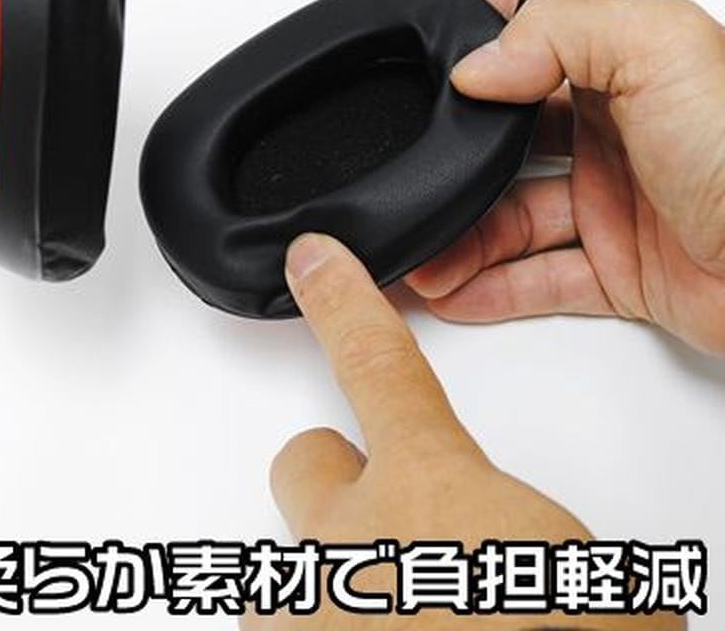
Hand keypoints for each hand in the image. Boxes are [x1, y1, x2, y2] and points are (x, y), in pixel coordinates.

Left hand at [242, 234, 682, 629]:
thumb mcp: (566, 559)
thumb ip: (512, 524)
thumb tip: (500, 542)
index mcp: (432, 488)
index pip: (374, 358)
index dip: (342, 300)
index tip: (315, 262)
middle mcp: (349, 543)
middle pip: (305, 462)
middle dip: (338, 481)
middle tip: (386, 527)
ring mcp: (309, 616)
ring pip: (291, 570)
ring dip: (333, 586)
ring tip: (392, 614)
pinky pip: (289, 629)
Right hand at [406, 0, 724, 356]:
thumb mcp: (665, 50)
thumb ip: (563, 31)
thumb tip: (480, 65)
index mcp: (625, 70)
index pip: (530, 49)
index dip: (473, 58)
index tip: (418, 77)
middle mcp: (615, 135)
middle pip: (506, 149)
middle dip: (453, 170)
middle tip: (411, 188)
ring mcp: (613, 205)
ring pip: (513, 221)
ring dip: (462, 241)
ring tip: (422, 261)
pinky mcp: (620, 269)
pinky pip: (540, 280)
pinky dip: (494, 289)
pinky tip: (454, 292)